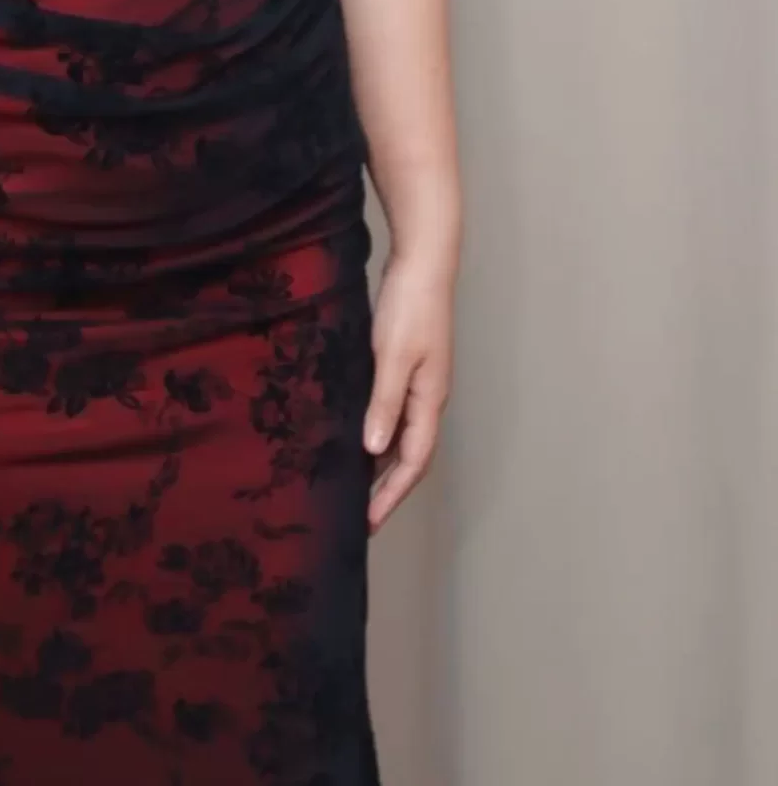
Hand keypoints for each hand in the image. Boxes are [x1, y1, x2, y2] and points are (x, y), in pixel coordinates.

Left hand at [361, 250, 453, 534]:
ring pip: (403, 435)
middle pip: (412, 456)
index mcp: (430, 400)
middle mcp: (428, 397)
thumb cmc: (410, 307)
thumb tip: (373, 451)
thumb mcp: (392, 357)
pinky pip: (395, 412)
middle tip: (361, 514)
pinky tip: (357, 432)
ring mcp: (420, 381)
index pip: (413, 463)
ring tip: (355, 483)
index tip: (369, 522)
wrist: (423, 262)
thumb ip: (384, 404)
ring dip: (383, 462)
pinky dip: (379, 430)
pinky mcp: (407, 365)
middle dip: (389, 487)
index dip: (392, 495)